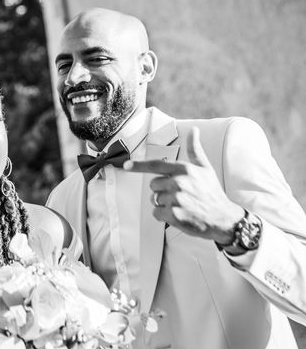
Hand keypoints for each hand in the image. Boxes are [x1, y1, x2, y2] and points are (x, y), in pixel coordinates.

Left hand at [124, 127, 243, 243]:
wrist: (223, 218)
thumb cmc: (211, 192)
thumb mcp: (205, 168)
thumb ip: (195, 150)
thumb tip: (194, 130)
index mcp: (184, 170)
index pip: (156, 165)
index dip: (138, 165)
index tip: (125, 165)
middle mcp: (179, 182)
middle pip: (153, 185)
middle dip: (163, 190)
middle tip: (181, 195)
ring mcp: (175, 199)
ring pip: (155, 200)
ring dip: (165, 204)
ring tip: (183, 205)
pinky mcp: (173, 215)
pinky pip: (156, 213)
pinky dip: (164, 216)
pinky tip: (180, 215)